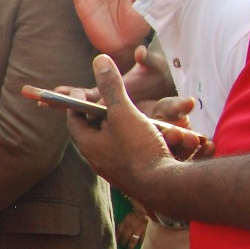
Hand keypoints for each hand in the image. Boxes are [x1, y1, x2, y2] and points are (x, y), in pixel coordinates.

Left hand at [62, 55, 191, 199]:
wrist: (167, 187)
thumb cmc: (139, 149)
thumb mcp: (124, 112)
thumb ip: (111, 87)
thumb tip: (98, 60)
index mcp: (89, 145)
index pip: (75, 119)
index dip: (77, 102)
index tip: (83, 89)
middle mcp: (100, 159)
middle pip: (103, 129)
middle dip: (117, 113)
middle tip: (122, 102)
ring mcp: (119, 169)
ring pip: (129, 140)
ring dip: (145, 128)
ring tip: (160, 121)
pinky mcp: (139, 175)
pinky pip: (146, 152)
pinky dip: (159, 141)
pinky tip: (174, 137)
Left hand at [116, 209, 148, 248]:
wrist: (148, 210)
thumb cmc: (137, 213)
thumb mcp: (128, 216)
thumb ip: (124, 223)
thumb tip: (118, 232)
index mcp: (125, 222)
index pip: (118, 231)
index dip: (116, 238)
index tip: (114, 243)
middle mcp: (131, 226)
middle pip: (125, 237)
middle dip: (123, 243)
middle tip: (122, 247)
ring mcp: (139, 229)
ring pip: (132, 240)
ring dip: (130, 247)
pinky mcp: (146, 231)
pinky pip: (142, 240)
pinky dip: (140, 244)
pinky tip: (138, 248)